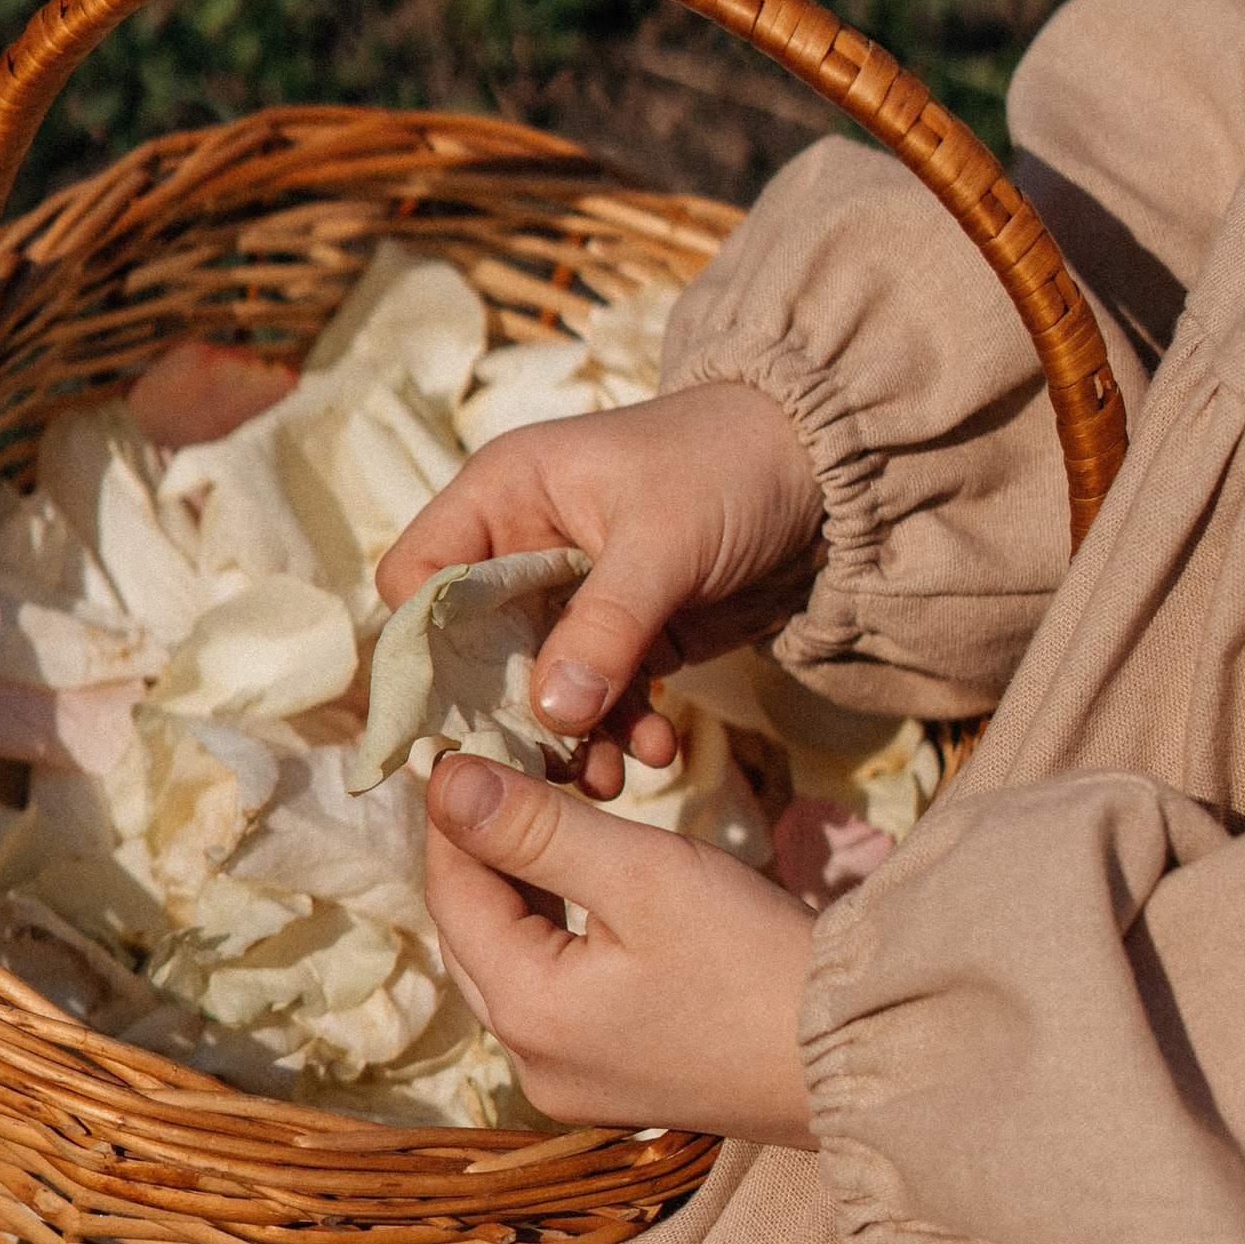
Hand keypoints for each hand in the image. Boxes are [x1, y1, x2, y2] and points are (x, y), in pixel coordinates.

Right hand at [376, 385, 820, 792]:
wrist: (825, 469)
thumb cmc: (730, 466)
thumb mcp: (664, 542)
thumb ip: (604, 627)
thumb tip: (549, 713)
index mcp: (503, 496)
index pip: (419, 579)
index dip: (426, 647)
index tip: (464, 713)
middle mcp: (521, 546)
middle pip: (473, 650)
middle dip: (508, 714)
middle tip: (544, 767)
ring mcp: (571, 596)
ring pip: (535, 685)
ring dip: (568, 737)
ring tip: (610, 777)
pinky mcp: (621, 634)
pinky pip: (596, 696)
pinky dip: (618, 730)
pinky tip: (657, 750)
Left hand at [426, 750, 816, 1140]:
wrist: (859, 1057)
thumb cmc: (759, 961)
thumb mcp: (645, 874)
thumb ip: (536, 827)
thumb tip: (445, 779)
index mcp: (528, 1014)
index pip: (452, 893)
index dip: (454, 814)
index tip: (467, 744)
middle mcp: (533, 1063)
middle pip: (473, 934)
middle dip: (484, 851)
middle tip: (511, 772)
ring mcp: (572, 1082)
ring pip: (512, 964)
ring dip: (522, 890)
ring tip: (547, 815)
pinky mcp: (613, 1083)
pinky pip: (555, 995)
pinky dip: (557, 933)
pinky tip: (585, 887)